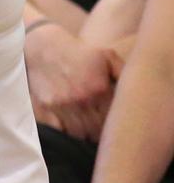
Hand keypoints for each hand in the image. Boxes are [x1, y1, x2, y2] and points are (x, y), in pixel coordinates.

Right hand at [25, 23, 122, 140]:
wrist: (44, 47)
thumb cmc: (79, 53)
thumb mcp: (107, 56)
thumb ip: (125, 74)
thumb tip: (137, 91)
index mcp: (99, 88)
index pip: (113, 120)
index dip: (115, 127)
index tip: (115, 127)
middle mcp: (80, 99)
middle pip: (97, 131)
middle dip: (101, 134)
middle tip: (102, 132)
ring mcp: (61, 105)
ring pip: (78, 134)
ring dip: (84, 136)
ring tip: (88, 131)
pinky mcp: (45, 108)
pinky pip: (58, 131)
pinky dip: (66, 134)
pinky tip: (70, 129)